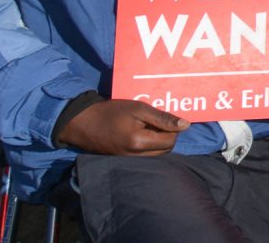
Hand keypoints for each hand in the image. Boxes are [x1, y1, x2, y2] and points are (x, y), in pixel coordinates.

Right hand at [58, 98, 187, 154]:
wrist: (82, 122)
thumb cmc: (111, 112)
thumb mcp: (139, 109)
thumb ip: (163, 118)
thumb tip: (186, 125)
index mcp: (138, 143)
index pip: (170, 140)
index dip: (172, 128)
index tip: (161, 117)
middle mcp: (134, 156)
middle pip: (165, 150)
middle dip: (166, 136)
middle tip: (154, 121)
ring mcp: (128, 161)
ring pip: (156, 155)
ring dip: (158, 142)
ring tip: (146, 127)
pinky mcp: (123, 161)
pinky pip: (145, 157)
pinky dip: (148, 147)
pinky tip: (140, 134)